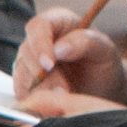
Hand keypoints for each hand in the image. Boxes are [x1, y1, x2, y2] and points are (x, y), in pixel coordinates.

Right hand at [8, 6, 126, 119]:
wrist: (102, 89)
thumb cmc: (104, 64)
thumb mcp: (105, 50)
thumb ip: (85, 42)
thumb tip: (58, 49)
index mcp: (57, 21)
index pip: (38, 27)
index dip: (40, 44)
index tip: (49, 64)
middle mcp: (38, 40)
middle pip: (27, 52)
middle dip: (43, 74)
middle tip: (62, 91)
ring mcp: (29, 61)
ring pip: (22, 74)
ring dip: (40, 89)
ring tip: (63, 99)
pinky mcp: (25, 82)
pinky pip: (21, 91)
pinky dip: (35, 100)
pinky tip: (52, 104)